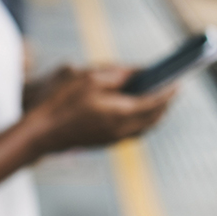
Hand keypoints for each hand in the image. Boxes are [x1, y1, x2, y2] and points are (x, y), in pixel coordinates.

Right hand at [24, 65, 175, 154]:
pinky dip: (141, 120)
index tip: (178, 79)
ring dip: (153, 113)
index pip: (156, 101)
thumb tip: (137, 72)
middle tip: (169, 87)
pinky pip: (132, 132)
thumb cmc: (59, 102)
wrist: (38, 132)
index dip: (168, 90)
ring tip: (155, 98)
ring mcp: (113, 139)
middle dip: (164, 102)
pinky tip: (134, 110)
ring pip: (145, 127)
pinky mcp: (104, 143)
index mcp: (121, 113)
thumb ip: (117, 74)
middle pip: (154, 117)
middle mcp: (122, 130)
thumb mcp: (88, 78)